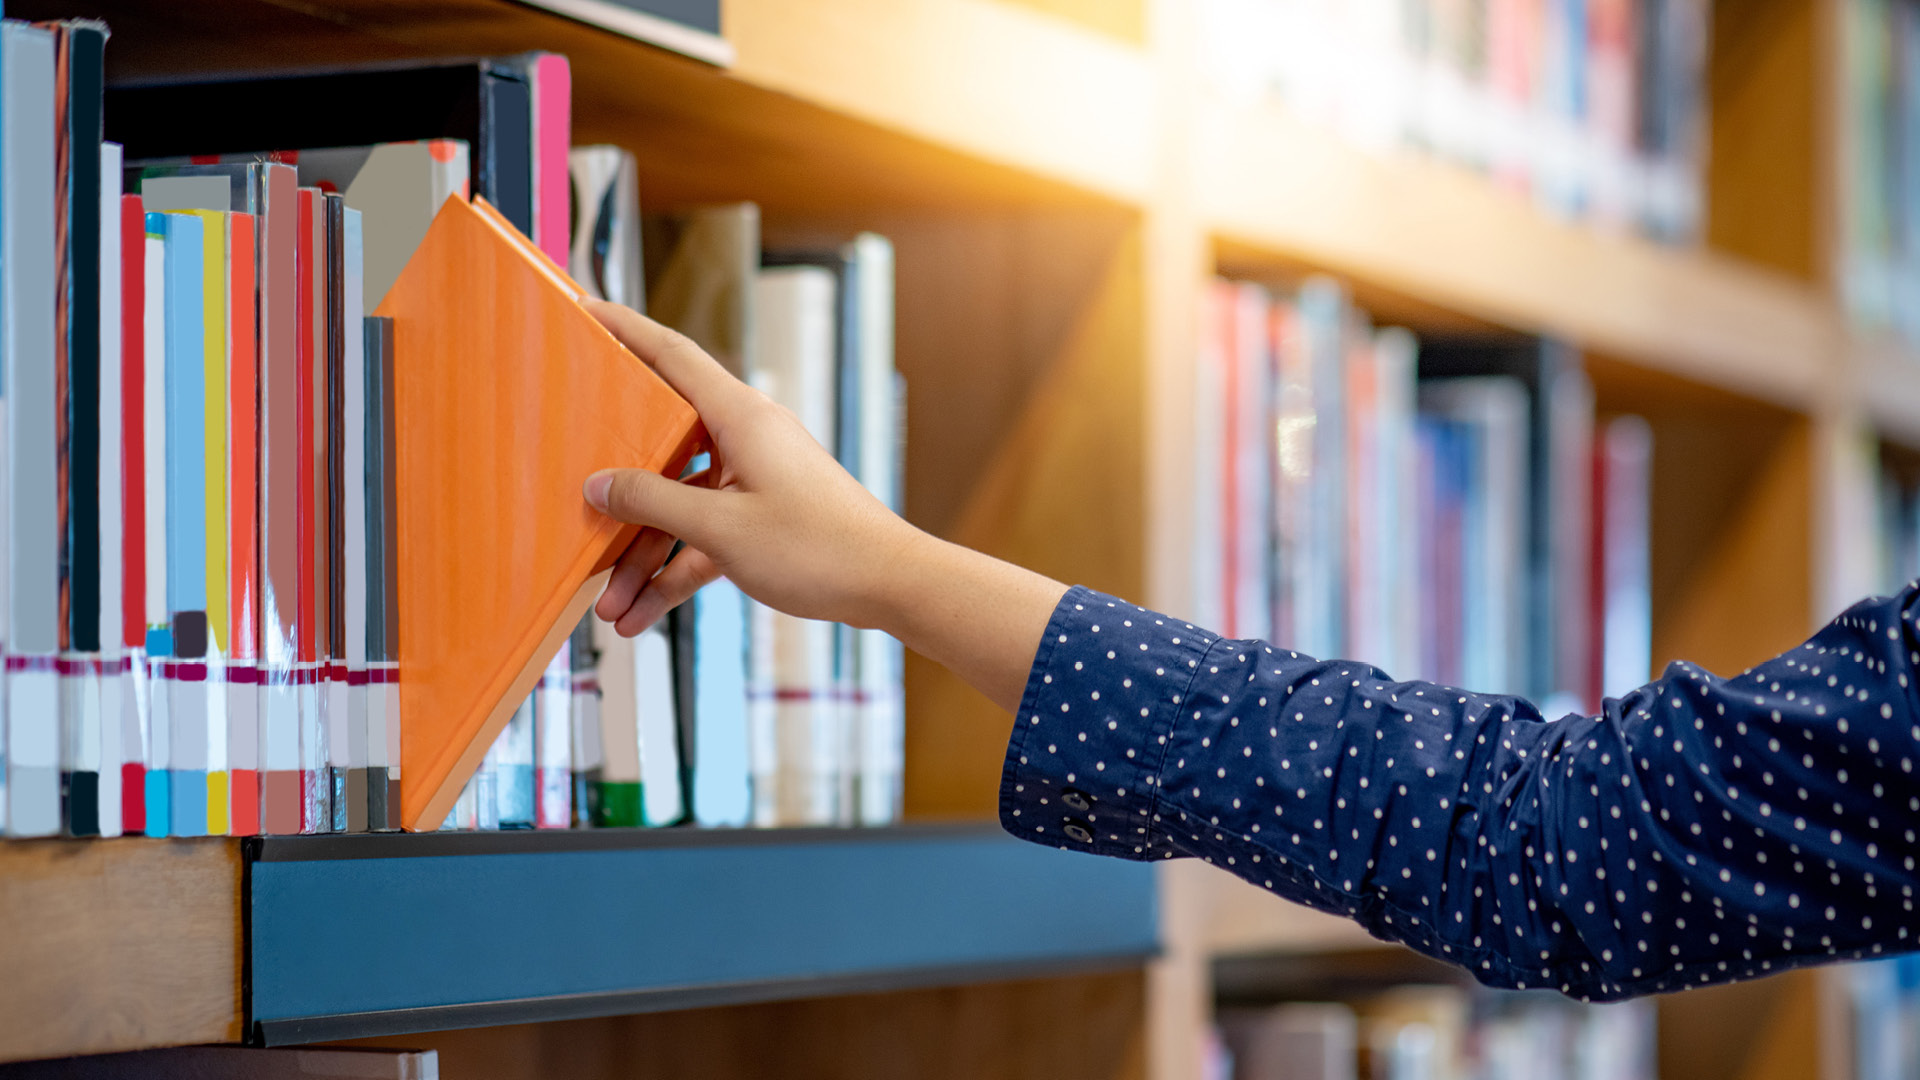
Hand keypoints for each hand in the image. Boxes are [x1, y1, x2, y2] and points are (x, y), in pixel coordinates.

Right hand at [581, 299, 1067, 713]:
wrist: (890, 586)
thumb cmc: (821, 548)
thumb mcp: (721, 528)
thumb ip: (653, 503)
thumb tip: (600, 485)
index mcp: (740, 417)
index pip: (672, 356)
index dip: (627, 330)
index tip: (586, 310)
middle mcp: (746, 440)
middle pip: (662, 447)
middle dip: (617, 495)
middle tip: (572, 501)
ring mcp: (755, 480)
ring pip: (680, 507)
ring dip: (643, 557)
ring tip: (609, 605)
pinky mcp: (763, 520)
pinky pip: (704, 538)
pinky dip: (675, 572)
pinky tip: (642, 613)